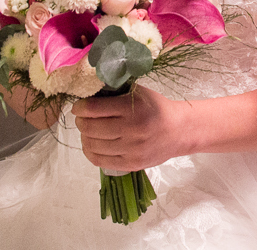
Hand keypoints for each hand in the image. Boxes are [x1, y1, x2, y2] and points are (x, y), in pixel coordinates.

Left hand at [73, 86, 187, 171]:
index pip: (94, 109)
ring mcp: (131, 149)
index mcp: (133, 108)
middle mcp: (131, 130)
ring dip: (84, 136)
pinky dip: (89, 151)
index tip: (78, 106)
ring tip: (87, 131)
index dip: (80, 107)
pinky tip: (90, 144)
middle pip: (90, 128)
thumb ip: (116, 92)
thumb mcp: (139, 93)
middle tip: (81, 118)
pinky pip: (99, 160)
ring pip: (92, 145)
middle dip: (80, 121)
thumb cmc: (156, 108)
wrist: (178, 131)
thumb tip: (88, 93)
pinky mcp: (130, 164)